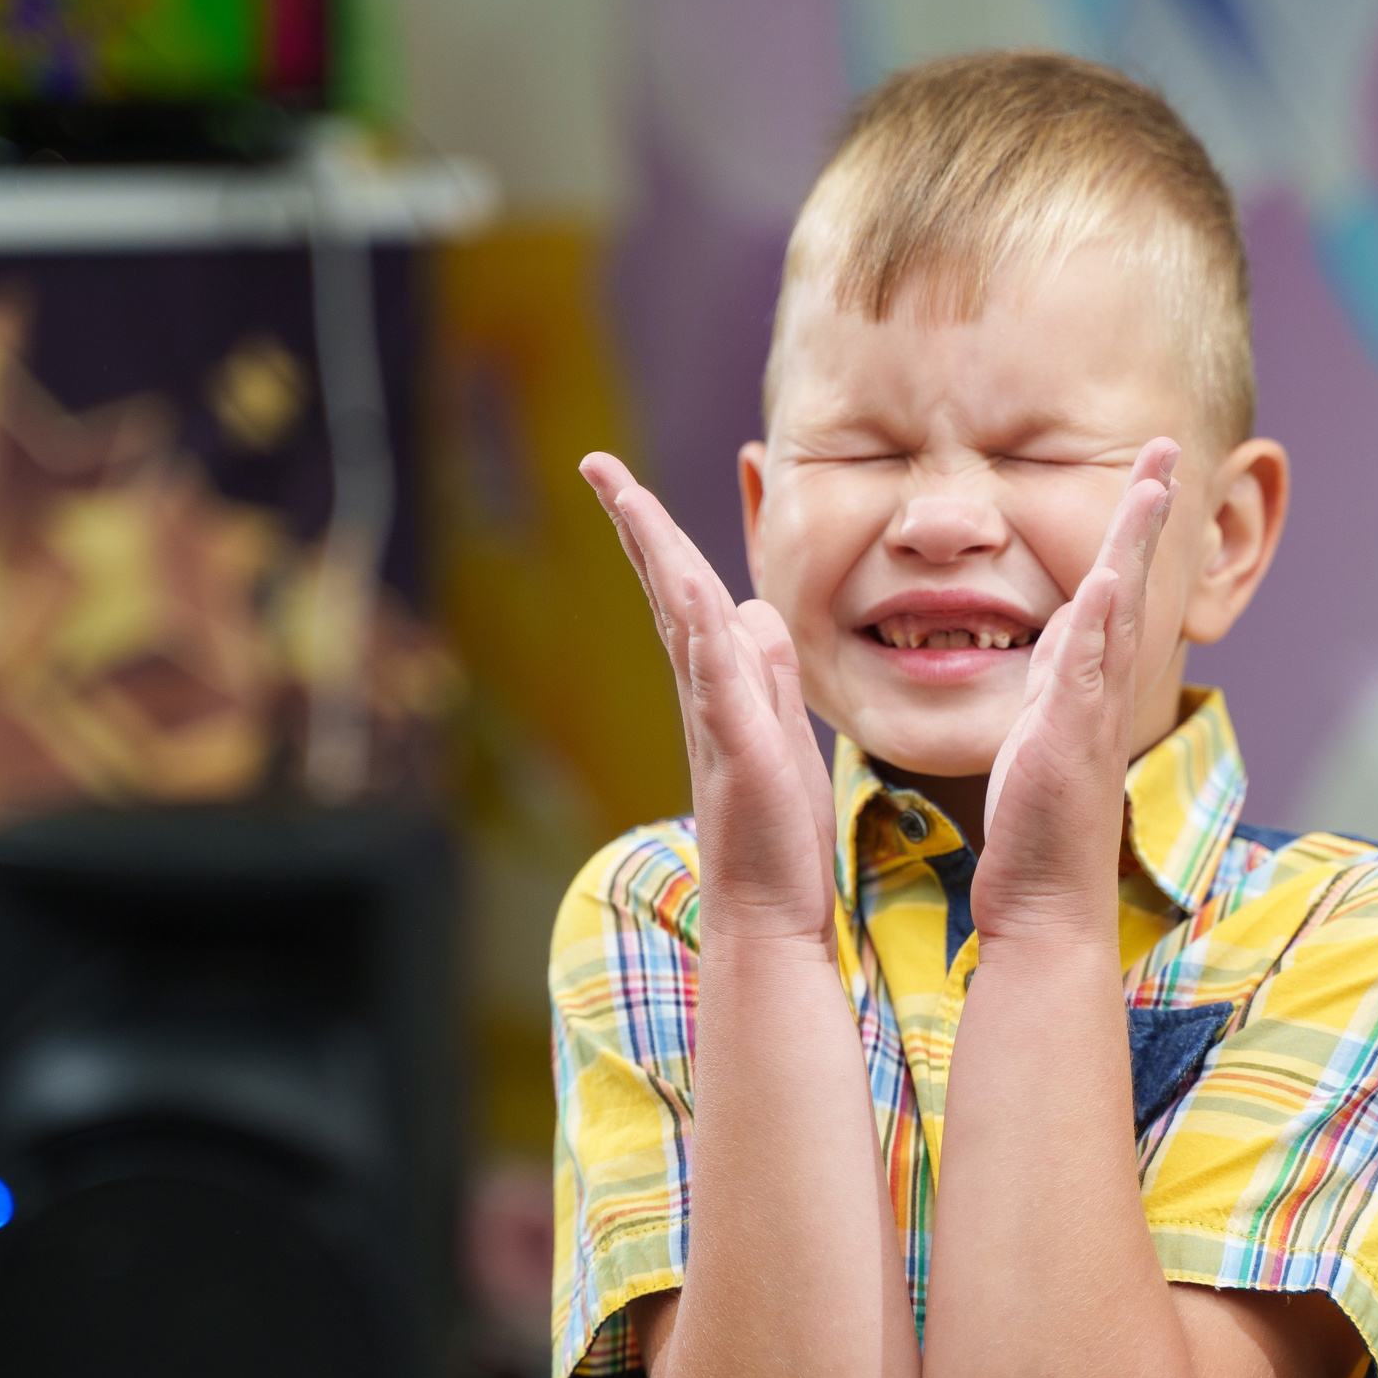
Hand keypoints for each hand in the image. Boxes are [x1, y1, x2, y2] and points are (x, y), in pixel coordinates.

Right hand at [580, 453, 838, 948]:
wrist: (769, 912)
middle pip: (668, 589)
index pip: (686, 593)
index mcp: (718, 683)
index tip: (622, 482)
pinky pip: (716, 677)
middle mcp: (704, 691)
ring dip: (657, 555)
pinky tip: (690, 587)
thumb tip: (752, 611)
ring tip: (626, 497)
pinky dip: (703, 629)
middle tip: (597, 465)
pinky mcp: (736, 749)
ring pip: (683, 618)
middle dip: (636, 523)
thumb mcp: (780, 728)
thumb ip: (767, 672)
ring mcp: (714, 717)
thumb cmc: (775, 831)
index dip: (657, 536)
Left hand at [973, 438, 1177, 943]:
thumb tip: (1061, 626)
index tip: (1146, 471)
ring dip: (1136, 547)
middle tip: (1167, 449)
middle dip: (1149, 514)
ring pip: (1119, 613)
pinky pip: (1087, 670)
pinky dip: (1100, 622)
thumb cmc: (1035, 824)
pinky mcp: (1070, 741)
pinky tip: (1108, 577)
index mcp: (1086, 682)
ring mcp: (1092, 713)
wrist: (1043, 899)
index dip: (1129, 530)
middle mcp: (1101, 689)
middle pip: (1132, 583)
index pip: (1112, 588)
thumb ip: (1053, 677)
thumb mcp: (1038, 728)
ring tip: (1152, 484)